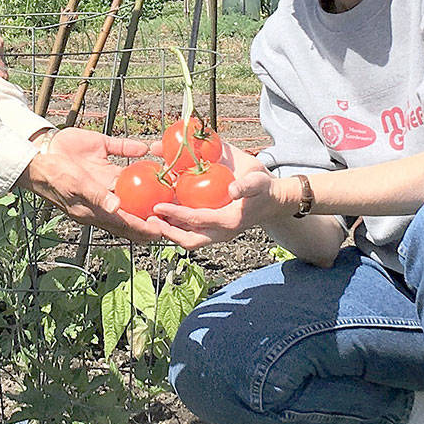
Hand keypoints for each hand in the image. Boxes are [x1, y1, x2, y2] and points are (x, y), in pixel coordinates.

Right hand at [19, 128, 160, 241]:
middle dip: (155, 210)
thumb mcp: (75, 187)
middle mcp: (105, 194)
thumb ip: (97, 197)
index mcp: (98, 209)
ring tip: (173, 182)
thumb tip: (117, 209)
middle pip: (135, 207)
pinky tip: (148, 147)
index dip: (147, 228)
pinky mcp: (103, 153)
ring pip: (134, 180)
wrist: (36, 152)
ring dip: (151, 181)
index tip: (166, 230)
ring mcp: (105, 174)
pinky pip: (124, 151)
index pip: (128, 223)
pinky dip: (137, 149)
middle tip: (177, 211)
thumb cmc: (53, 174)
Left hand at [148, 144, 293, 250]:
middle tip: (149, 221)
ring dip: (171, 233)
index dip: (175, 214)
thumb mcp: (257, 182)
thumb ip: (245, 186)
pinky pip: (194, 234)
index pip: (196, 220)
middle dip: (168, 233)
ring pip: (190, 240)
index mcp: (228, 221)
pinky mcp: (216, 231)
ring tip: (153, 221)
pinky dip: (179, 228)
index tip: (157, 206)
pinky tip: (167, 215)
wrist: (274, 201)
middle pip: (189, 240)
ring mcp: (218, 234)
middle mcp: (221, 232)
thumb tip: (232, 189)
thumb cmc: (264, 189)